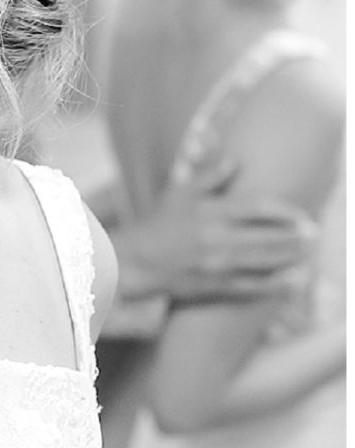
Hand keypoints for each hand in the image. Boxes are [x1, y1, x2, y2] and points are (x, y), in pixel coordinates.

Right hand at [120, 154, 314, 306]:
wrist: (134, 261)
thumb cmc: (159, 224)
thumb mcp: (179, 193)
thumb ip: (209, 177)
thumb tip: (235, 161)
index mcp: (210, 212)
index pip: (260, 207)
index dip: (287, 211)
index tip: (301, 214)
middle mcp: (216, 237)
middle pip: (271, 236)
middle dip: (298, 236)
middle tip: (313, 233)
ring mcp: (217, 264)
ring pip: (267, 261)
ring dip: (293, 257)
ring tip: (308, 252)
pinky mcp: (215, 285)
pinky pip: (254, 285)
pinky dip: (277, 284)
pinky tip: (293, 278)